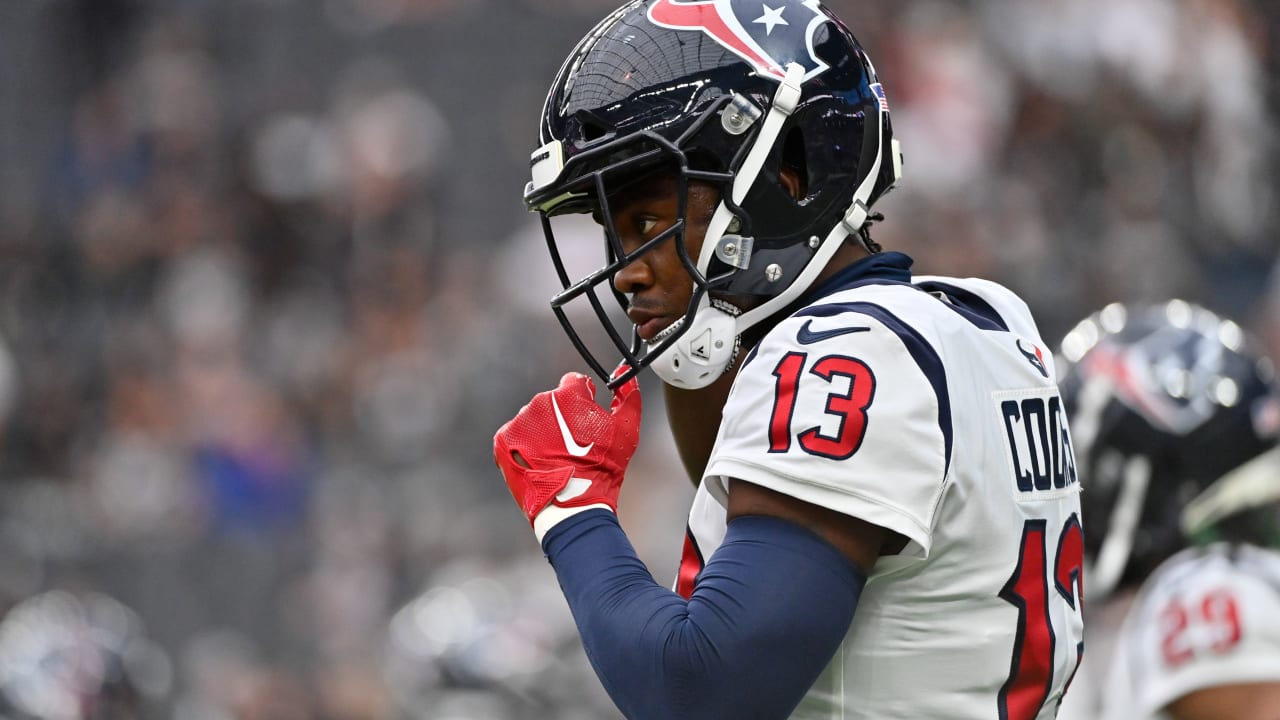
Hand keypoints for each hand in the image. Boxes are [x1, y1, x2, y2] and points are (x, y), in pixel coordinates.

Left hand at [494, 370, 641, 538]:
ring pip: (534, 418)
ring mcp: (519, 421)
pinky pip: (516, 435)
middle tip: (574, 444)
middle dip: (563, 417)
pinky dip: (525, 446)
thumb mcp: (625, 430)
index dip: (584, 399)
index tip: (586, 419)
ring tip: (557, 457)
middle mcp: (539, 402)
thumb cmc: (603, 468)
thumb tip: (625, 374)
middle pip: (553, 402)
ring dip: (544, 431)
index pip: (574, 383)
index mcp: (568, 394)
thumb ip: (628, 396)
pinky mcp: (502, 440)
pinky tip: (540, 462)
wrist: (572, 505)